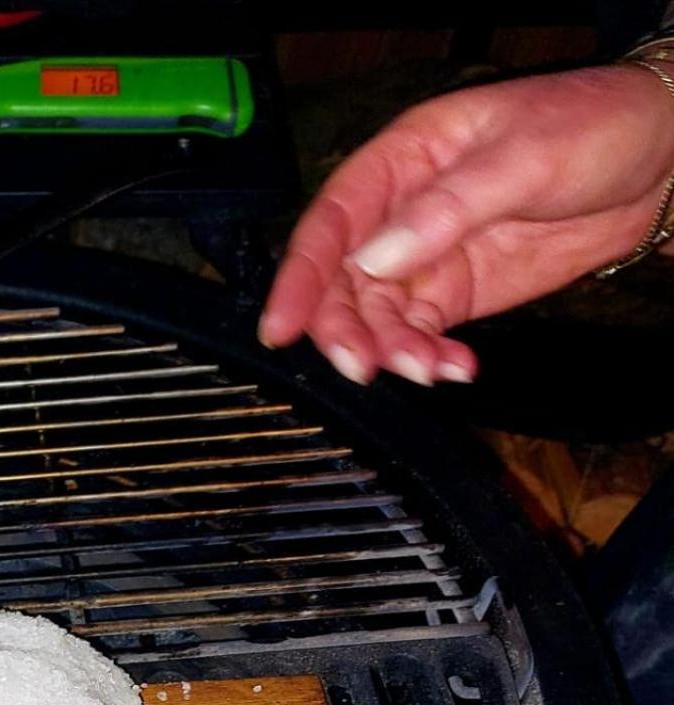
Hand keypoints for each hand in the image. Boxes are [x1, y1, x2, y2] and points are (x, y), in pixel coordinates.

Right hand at [258, 64, 673, 384]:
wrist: (661, 157)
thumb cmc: (593, 125)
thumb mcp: (521, 157)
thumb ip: (446, 210)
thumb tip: (378, 259)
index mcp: (402, 161)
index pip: (331, 223)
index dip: (299, 277)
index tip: (281, 326)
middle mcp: (401, 214)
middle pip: (343, 283)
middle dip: (345, 330)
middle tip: (362, 365)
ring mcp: (426, 257)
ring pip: (378, 319)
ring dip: (391, 352)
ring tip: (428, 368)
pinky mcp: (456, 294)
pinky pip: (419, 335)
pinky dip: (428, 359)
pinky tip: (454, 367)